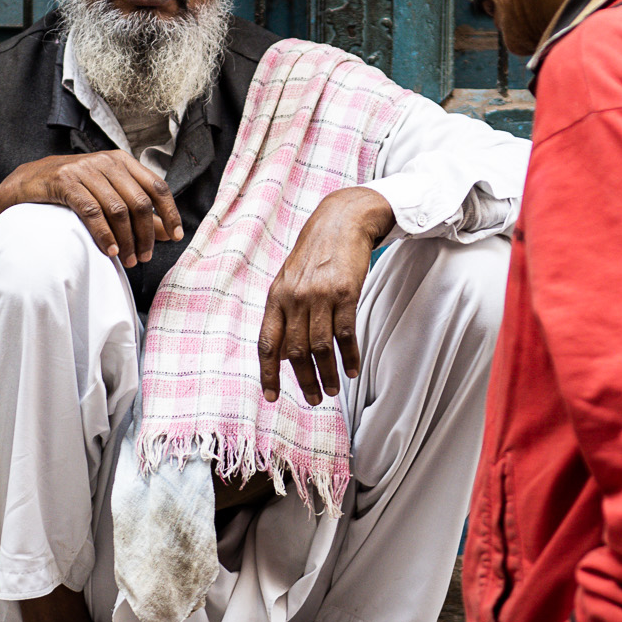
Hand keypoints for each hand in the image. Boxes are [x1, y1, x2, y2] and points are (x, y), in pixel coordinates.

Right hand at [0, 151, 182, 267]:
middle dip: (145, 235)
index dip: (169, 213)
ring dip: (125, 240)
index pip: (156, 186)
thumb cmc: (72, 190)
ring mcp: (84, 169)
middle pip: (139, 202)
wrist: (27, 182)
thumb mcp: (108, 195)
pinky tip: (108, 251)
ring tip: (126, 260)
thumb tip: (168, 232)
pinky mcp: (65, 181)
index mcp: (121, 161)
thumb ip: (138, 213)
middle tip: (143, 258)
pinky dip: (103, 234)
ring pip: (118, 209)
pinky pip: (92, 211)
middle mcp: (106, 162)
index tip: (176, 236)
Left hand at [258, 187, 396, 405]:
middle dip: (305, 380)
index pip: (268, 343)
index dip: (268, 373)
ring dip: (328, 374)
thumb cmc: (315, 254)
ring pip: (321, 347)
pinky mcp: (344, 293)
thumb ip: (285, 315)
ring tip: (333, 390)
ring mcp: (320, 296)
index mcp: (276, 297)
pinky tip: (353, 369)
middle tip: (314, 399)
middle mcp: (294, 298)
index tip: (272, 397)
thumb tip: (283, 354)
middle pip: (296, 351)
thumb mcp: (290, 280)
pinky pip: (346, 334)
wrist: (342, 221)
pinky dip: (350, 356)